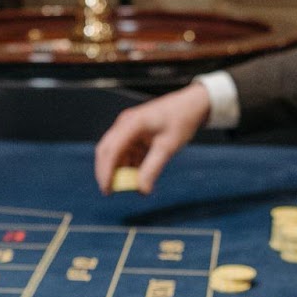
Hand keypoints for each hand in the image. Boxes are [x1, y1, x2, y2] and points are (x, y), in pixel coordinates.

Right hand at [93, 83, 209, 193]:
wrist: (191, 104)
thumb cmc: (180, 121)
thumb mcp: (167, 147)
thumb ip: (152, 169)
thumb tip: (142, 190)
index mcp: (132, 124)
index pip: (111, 149)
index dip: (105, 171)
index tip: (107, 190)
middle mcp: (125, 124)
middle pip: (106, 151)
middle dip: (106, 171)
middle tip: (110, 191)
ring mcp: (127, 127)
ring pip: (114, 152)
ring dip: (119, 169)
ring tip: (131, 184)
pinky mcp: (133, 132)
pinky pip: (125, 151)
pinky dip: (128, 164)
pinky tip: (138, 173)